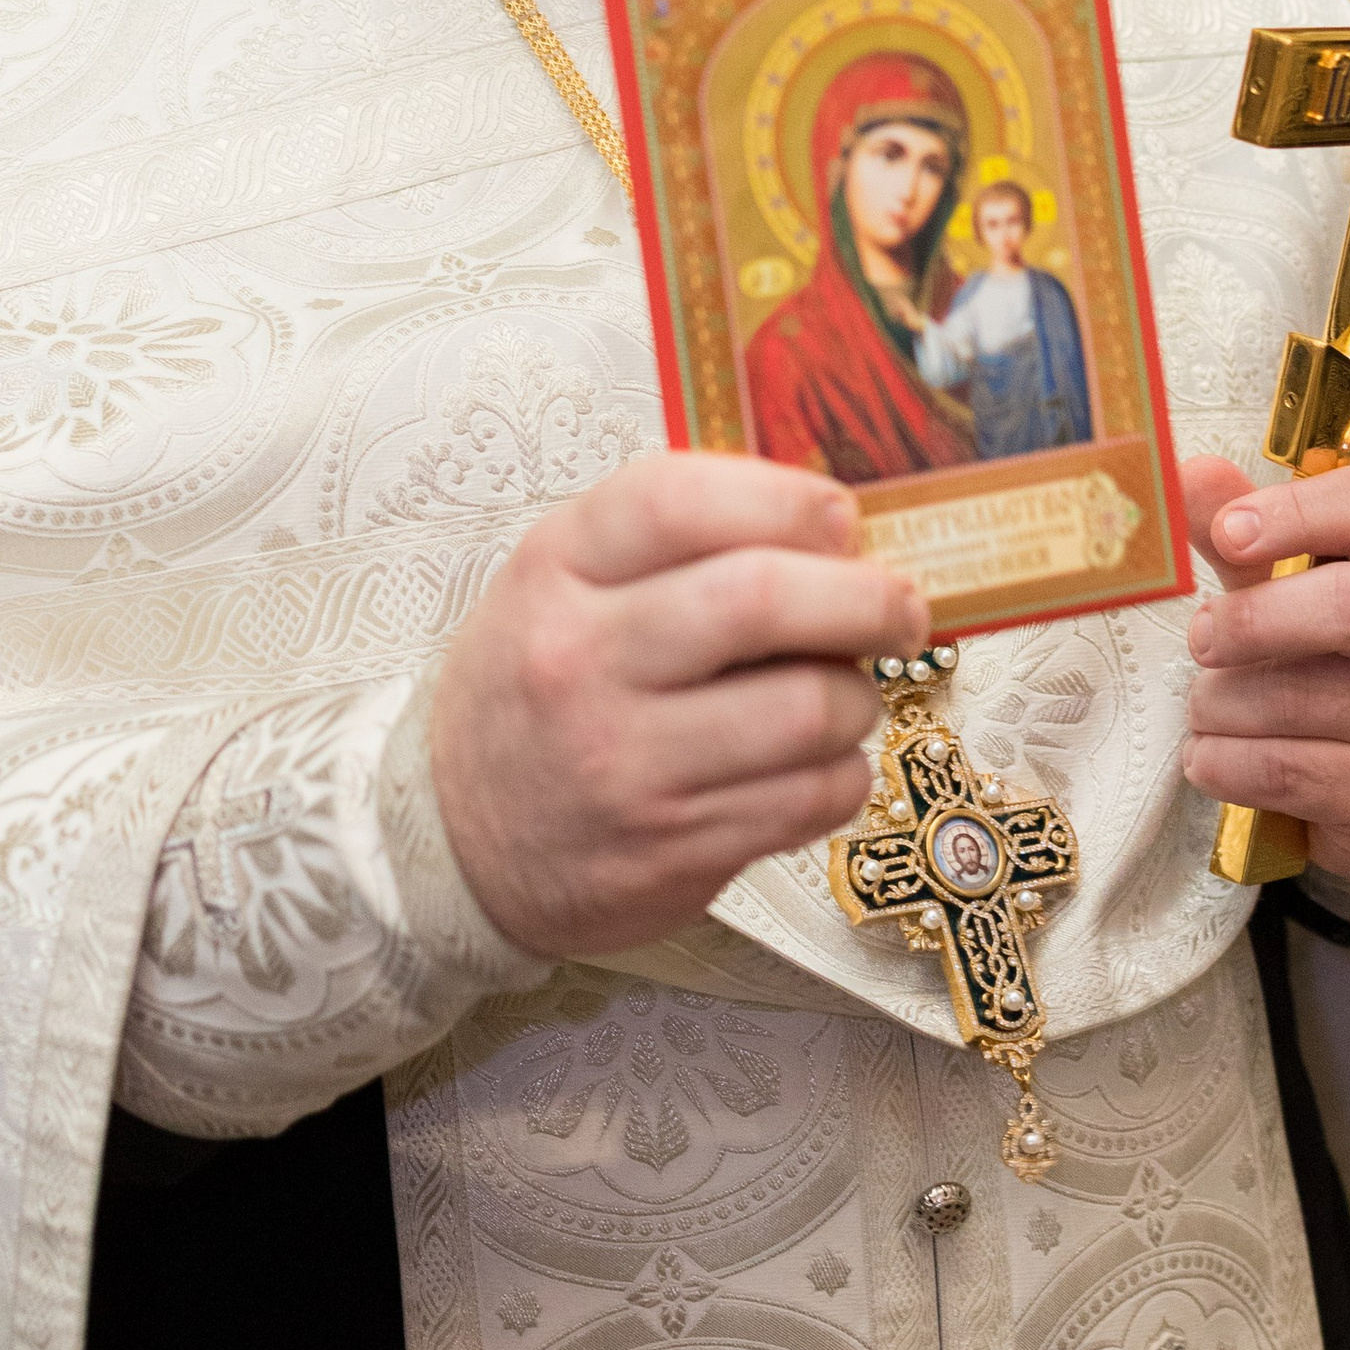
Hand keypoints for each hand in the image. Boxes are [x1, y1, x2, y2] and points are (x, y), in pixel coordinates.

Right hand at [432, 455, 927, 962]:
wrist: (450, 842)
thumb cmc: (531, 690)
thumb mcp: (562, 582)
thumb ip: (674, 539)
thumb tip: (829, 523)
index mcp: (556, 570)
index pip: (679, 499)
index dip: (786, 497)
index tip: (840, 516)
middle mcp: (585, 662)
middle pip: (760, 598)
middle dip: (864, 595)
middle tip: (899, 603)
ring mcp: (628, 765)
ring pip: (806, 709)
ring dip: (857, 695)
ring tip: (841, 692)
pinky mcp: (674, 852)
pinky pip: (810, 799)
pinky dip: (842, 772)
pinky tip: (814, 761)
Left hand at [1177, 455, 1349, 882]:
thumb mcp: (1315, 579)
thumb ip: (1252, 530)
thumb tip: (1187, 477)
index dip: (1294, 513)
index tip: (1227, 531)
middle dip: (1256, 618)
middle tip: (1201, 634)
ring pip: (1307, 699)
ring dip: (1224, 702)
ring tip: (1206, 702)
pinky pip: (1288, 771)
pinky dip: (1225, 761)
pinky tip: (1212, 754)